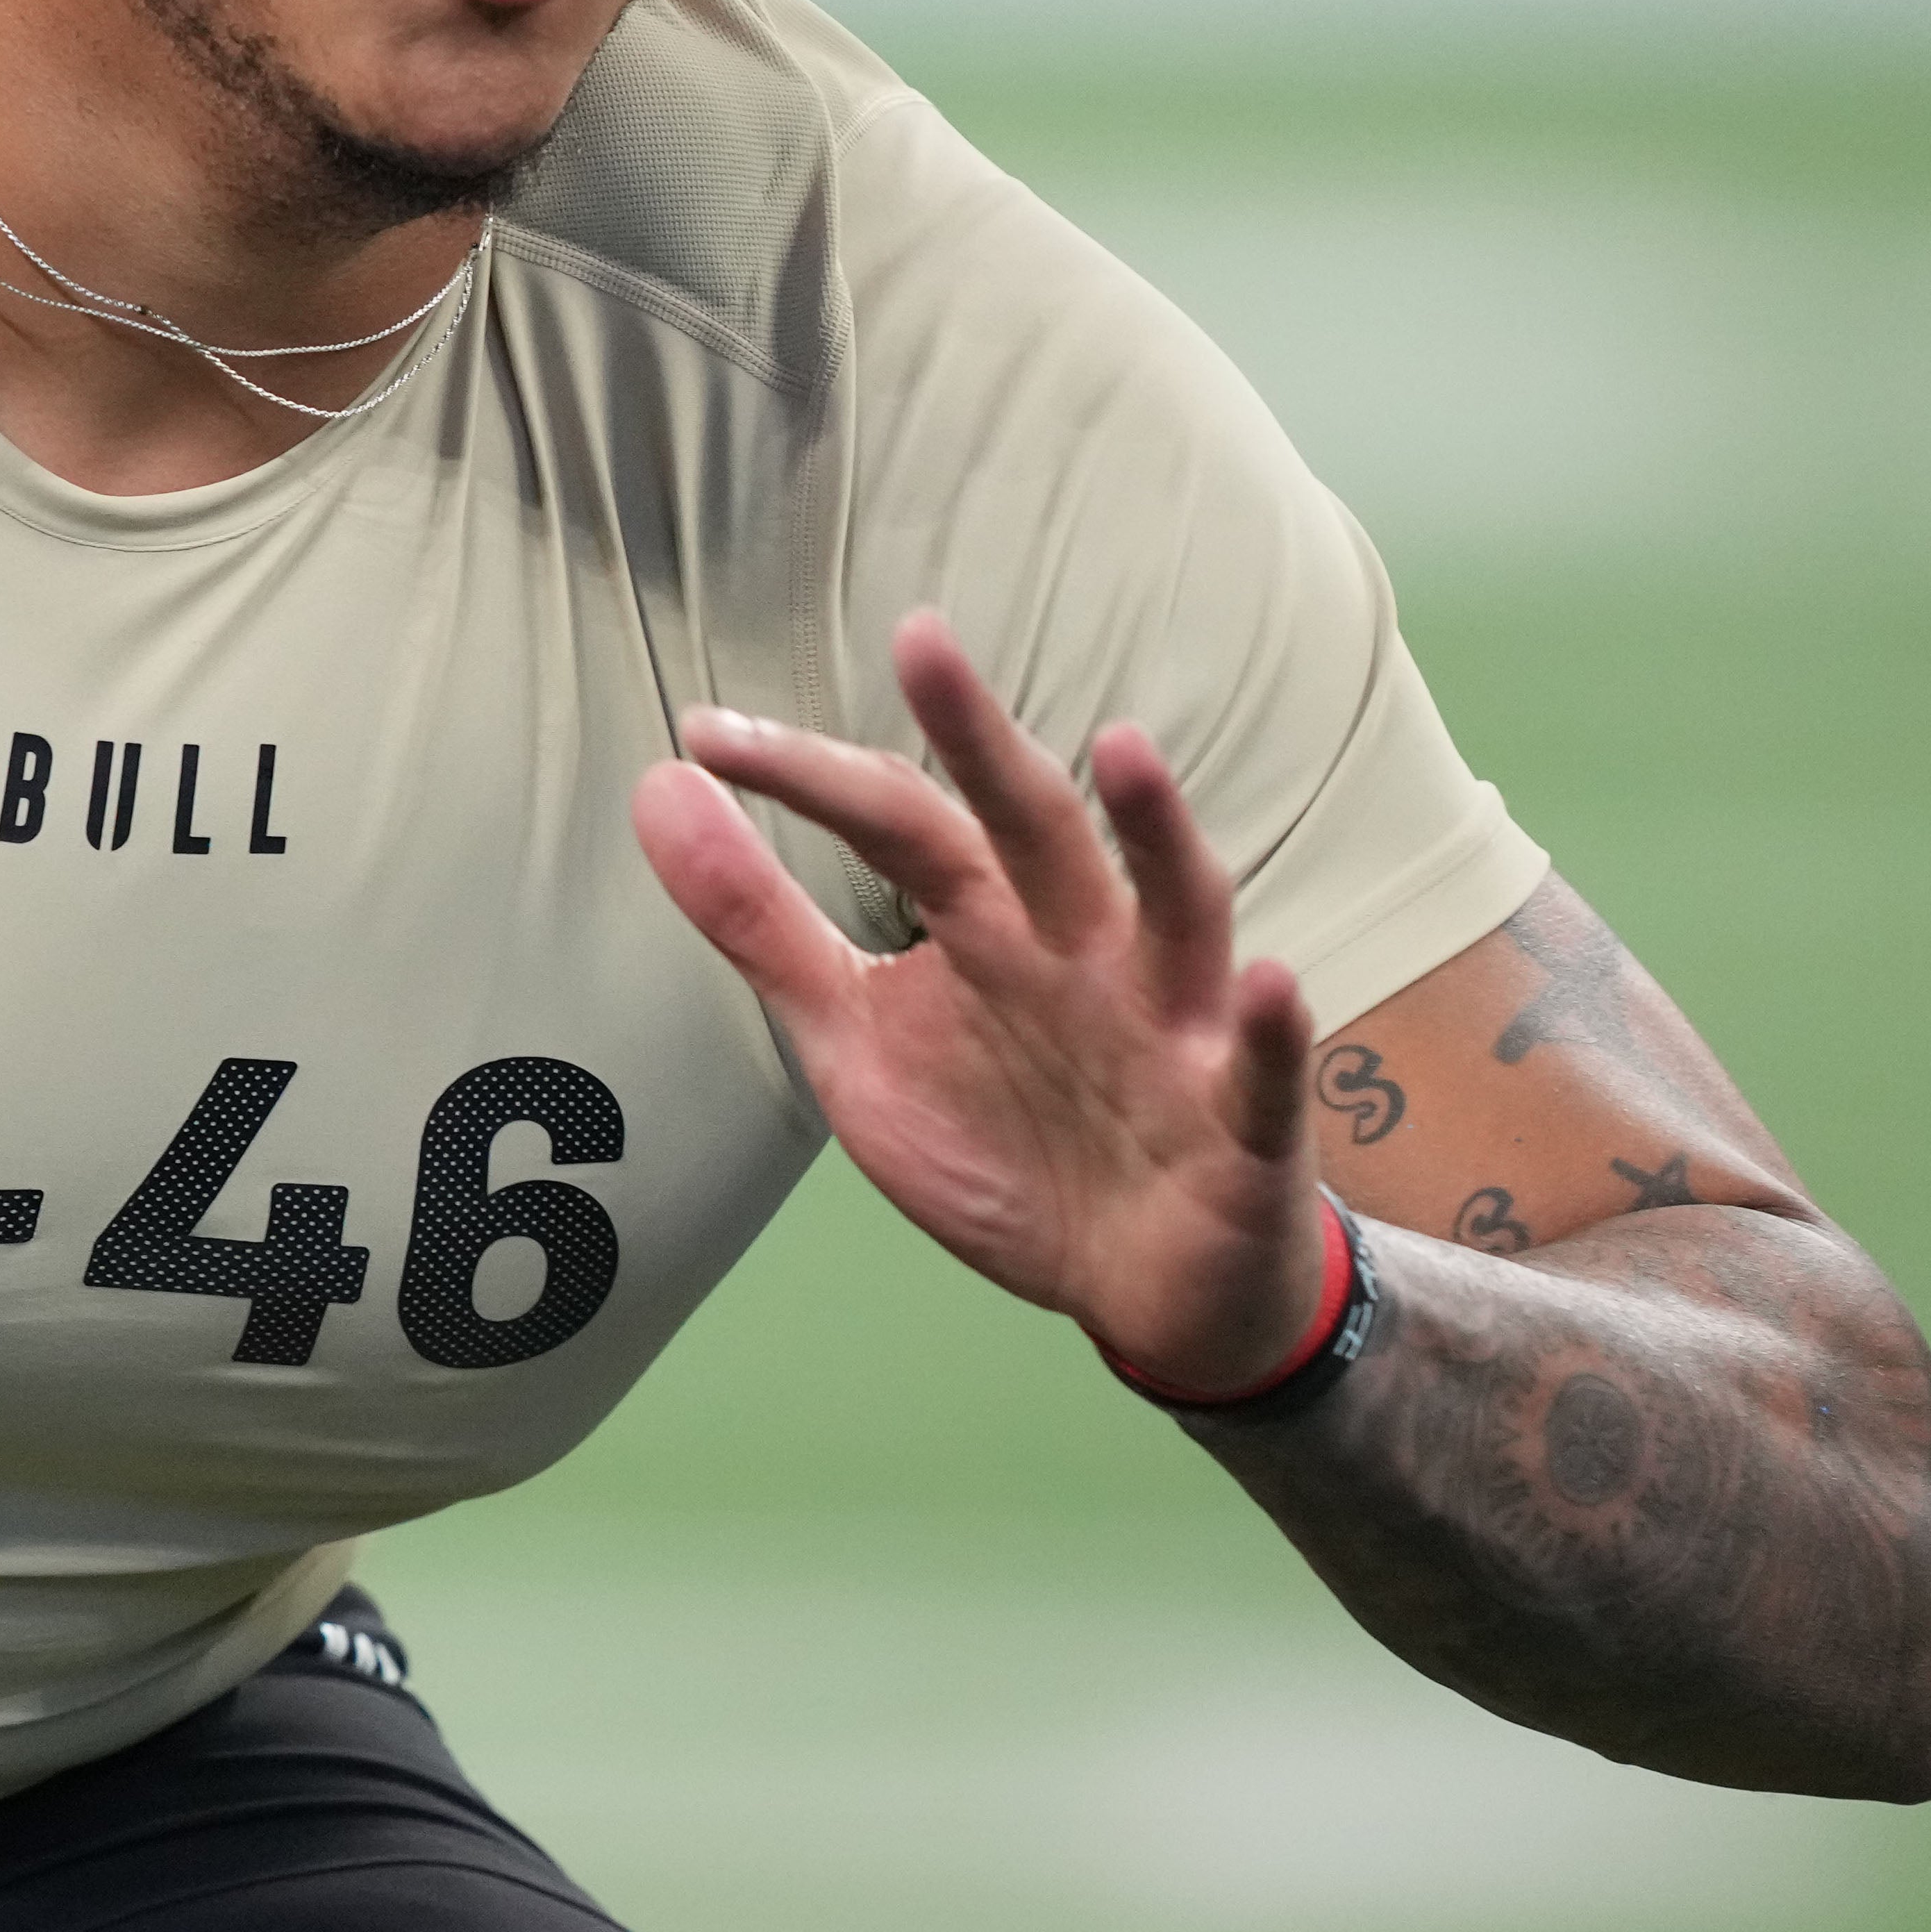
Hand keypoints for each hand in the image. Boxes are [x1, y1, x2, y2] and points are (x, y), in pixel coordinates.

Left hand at [630, 609, 1326, 1388]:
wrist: (1144, 1292)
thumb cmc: (1005, 1143)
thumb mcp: (855, 1040)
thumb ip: (761, 924)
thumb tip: (661, 789)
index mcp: (988, 923)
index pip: (896, 823)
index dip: (808, 780)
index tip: (707, 735)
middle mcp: (1086, 947)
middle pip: (1032, 828)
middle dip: (980, 739)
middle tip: (921, 639)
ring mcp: (1172, 1024)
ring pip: (1176, 910)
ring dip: (1157, 832)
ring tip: (1123, 750)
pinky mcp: (1245, 1118)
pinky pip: (1263, 1066)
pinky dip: (1269, 1025)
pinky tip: (1268, 983)